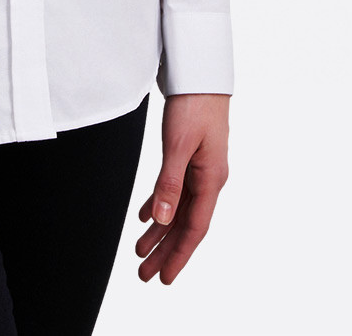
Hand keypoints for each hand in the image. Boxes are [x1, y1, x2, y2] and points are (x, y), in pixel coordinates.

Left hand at [136, 93, 229, 284]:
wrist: (201, 73)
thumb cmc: (195, 104)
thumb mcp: (179, 144)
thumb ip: (170, 182)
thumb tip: (163, 220)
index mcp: (211, 179)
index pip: (195, 227)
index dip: (179, 255)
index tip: (164, 278)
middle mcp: (209, 178)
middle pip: (186, 223)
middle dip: (165, 251)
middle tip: (145, 275)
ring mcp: (201, 168)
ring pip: (179, 208)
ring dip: (160, 231)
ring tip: (140, 251)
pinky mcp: (191, 156)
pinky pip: (176, 190)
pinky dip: (160, 204)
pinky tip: (146, 216)